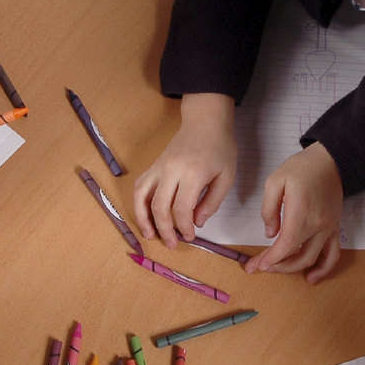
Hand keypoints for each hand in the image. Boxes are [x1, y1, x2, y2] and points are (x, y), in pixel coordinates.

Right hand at [133, 93, 235, 247]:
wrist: (205, 121)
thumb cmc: (220, 148)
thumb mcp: (226, 177)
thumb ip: (212, 202)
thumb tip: (196, 222)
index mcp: (193, 174)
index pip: (181, 209)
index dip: (184, 227)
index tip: (190, 236)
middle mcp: (171, 170)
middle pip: (159, 207)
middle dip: (164, 230)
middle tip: (172, 244)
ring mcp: (159, 166)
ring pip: (142, 196)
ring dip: (143, 219)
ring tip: (150, 235)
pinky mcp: (153, 165)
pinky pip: (140, 186)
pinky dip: (138, 203)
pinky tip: (144, 215)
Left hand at [247, 143, 342, 283]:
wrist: (330, 161)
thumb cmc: (302, 168)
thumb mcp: (275, 181)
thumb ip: (268, 209)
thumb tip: (270, 233)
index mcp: (301, 212)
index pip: (286, 245)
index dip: (271, 258)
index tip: (257, 265)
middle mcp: (318, 224)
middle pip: (298, 256)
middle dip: (277, 266)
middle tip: (259, 266)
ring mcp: (328, 228)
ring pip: (314, 259)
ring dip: (295, 269)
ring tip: (277, 271)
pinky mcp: (334, 228)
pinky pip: (333, 254)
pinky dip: (324, 269)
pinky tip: (312, 277)